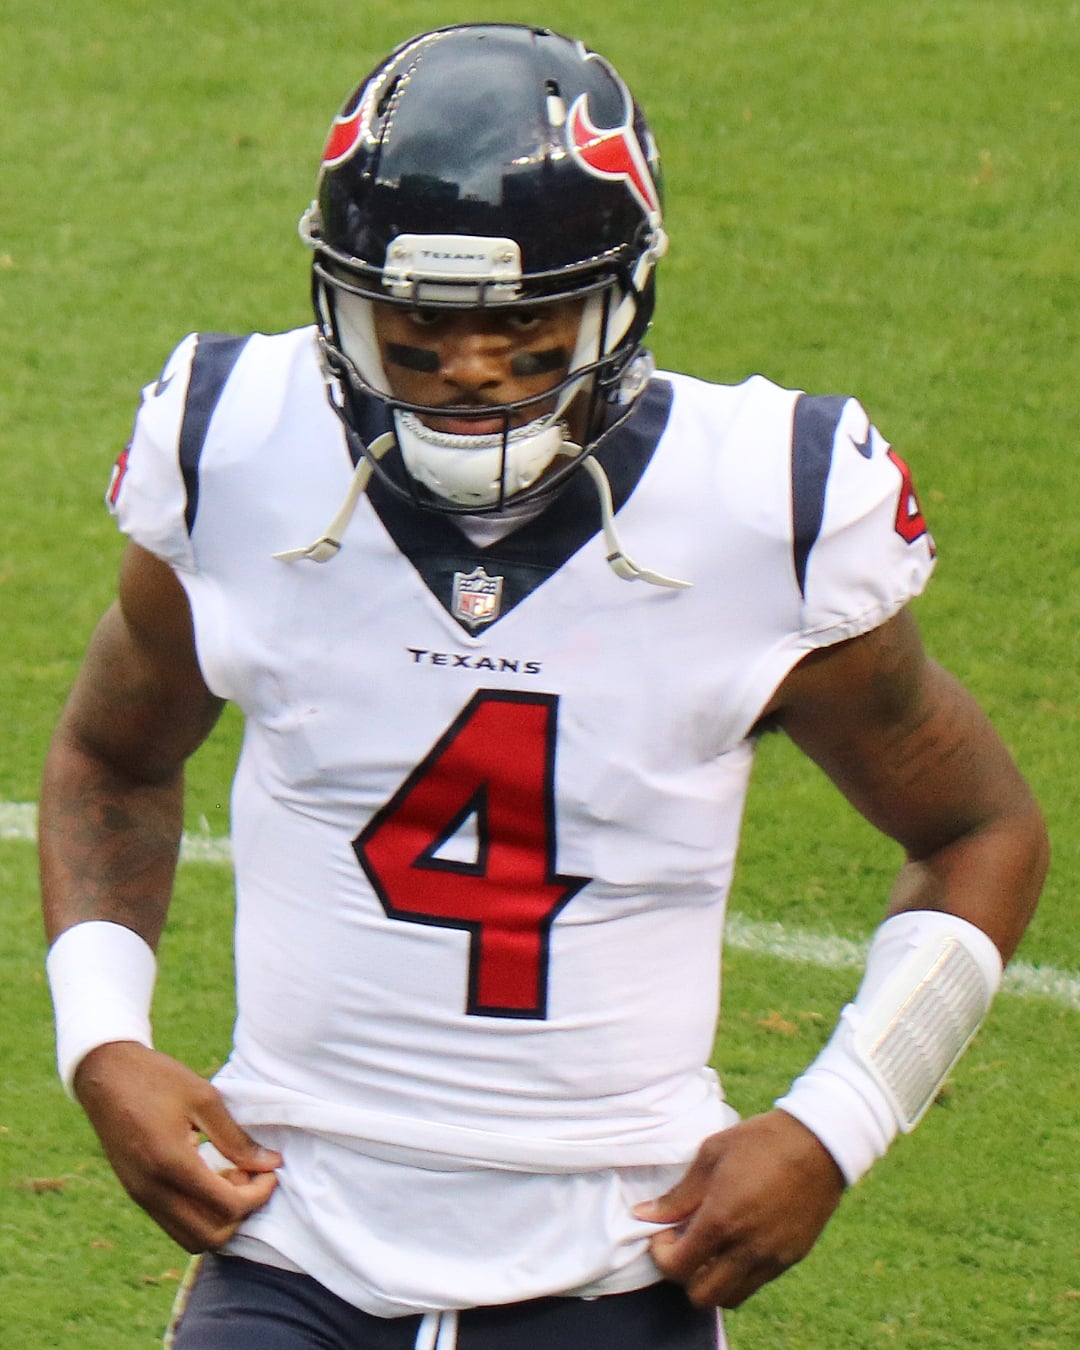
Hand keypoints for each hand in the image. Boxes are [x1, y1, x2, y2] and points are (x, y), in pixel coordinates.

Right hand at [73, 1041, 282, 1251]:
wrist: (105, 1077)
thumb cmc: (157, 1079)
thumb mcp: (203, 1098)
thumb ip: (236, 1137)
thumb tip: (270, 1163)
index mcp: (171, 1163)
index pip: (226, 1207)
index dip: (258, 1195)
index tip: (271, 1171)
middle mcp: (152, 1191)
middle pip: (210, 1236)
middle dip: (242, 1213)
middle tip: (253, 1177)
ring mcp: (141, 1197)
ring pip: (190, 1238)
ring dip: (220, 1219)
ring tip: (233, 1177)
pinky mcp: (137, 1195)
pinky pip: (175, 1224)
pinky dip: (200, 1215)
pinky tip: (212, 1179)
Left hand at [633, 1109, 844, 1307]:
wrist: (819, 1142)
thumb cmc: (760, 1141)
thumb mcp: (711, 1155)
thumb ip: (679, 1194)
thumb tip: (645, 1214)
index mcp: (721, 1220)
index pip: (677, 1267)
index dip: (661, 1254)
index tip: (664, 1230)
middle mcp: (746, 1248)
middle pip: (701, 1296)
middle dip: (684, 1274)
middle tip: (685, 1242)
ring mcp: (772, 1257)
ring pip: (730, 1297)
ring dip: (712, 1279)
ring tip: (711, 1245)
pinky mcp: (791, 1258)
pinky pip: (756, 1282)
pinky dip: (738, 1273)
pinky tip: (737, 1241)